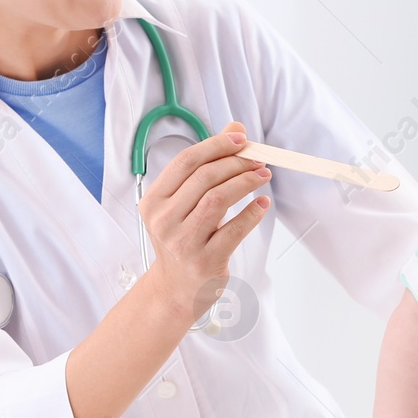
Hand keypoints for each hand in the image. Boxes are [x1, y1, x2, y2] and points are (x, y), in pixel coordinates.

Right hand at [137, 122, 270, 320]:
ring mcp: (183, 242)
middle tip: (257, 159)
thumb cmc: (182, 238)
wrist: (175, 288)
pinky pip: (234, 229)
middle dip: (236, 163)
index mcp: (154, 201)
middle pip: (204, 178)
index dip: (215, 145)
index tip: (240, 139)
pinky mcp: (205, 261)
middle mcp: (164, 220)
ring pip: (218, 199)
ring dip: (246, 182)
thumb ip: (207, 165)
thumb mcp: (184, 202)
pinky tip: (263, 203)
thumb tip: (235, 128)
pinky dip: (252, 213)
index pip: (185, 162)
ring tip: (263, 175)